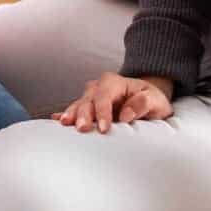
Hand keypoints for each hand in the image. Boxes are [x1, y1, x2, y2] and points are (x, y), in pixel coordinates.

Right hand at [54, 71, 174, 132]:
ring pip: (78, 105)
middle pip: (87, 100)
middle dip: (83, 114)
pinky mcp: (87, 107)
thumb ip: (142, 104)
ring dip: (71, 114)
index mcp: (114, 82)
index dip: (102, 112)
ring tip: (64, 123)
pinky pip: (74, 110)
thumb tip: (126, 114)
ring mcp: (90, 97)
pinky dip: (65, 114)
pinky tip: (56, 120)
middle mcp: (98, 87)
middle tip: (81, 128)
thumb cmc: (151, 99)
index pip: (104, 96)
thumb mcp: (155, 100)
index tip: (103, 129)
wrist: (146, 99)